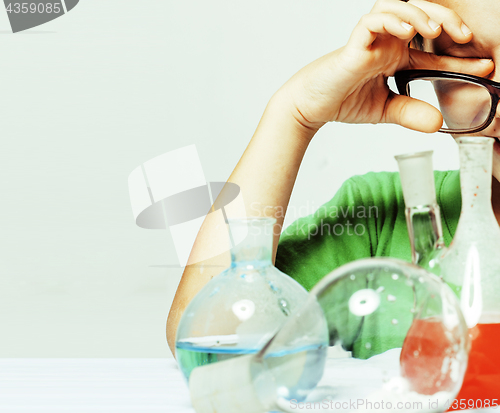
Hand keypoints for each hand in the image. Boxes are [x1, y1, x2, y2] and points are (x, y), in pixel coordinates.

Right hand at [278, 0, 493, 133]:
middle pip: (421, 16)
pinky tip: (406, 32)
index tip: (484, 66)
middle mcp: (385, 43)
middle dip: (447, 21)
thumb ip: (410, 113)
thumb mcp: (385, 110)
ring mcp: (370, 40)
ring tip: (435, 29)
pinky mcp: (354, 44)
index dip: (459, 57)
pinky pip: (373, 21)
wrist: (311, 107)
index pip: (433, 50)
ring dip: (420, 14)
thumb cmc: (342, 101)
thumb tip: (438, 123)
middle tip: (466, 37)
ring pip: (398, 7)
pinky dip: (391, 21)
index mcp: (394, 56)